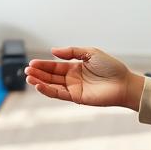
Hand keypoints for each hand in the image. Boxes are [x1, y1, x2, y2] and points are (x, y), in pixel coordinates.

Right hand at [25, 47, 143, 109]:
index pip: (55, 67)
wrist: (124, 83)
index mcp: (75, 68)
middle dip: (38, 73)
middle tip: (26, 70)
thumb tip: (53, 51)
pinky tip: (38, 85)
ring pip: (52, 85)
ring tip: (28, 77)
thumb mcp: (90, 53)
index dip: (43, 65)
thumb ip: (72, 52)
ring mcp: (74, 89)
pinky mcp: (77, 98)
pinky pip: (59, 94)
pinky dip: (47, 90)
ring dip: (39, 82)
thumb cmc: (111, 67)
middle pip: (51, 76)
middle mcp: (72, 79)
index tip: (31, 63)